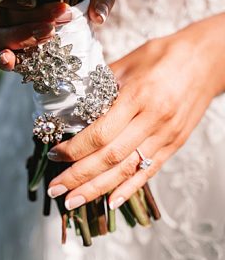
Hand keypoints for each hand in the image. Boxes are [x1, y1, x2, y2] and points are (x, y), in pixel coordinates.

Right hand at [0, 0, 115, 70]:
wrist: (85, 29)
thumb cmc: (84, 3)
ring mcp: (6, 35)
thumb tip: (97, 16)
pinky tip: (11, 61)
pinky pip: (0, 58)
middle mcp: (6, 12)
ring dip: (21, 35)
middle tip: (63, 16)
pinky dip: (4, 59)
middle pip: (2, 14)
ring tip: (50, 34)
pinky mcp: (13, 56)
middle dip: (33, 15)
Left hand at [45, 15, 224, 209]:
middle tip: (55, 189)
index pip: (101, 133)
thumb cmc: (162, 57)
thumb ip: (98, 86)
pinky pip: (149, 171)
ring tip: (73, 201)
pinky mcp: (175, 144)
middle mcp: (153, 120)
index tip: (54, 156)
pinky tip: (110, 202)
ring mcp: (166, 135)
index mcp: (138, 97)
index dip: (75, 149)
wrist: (206, 60)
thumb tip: (68, 107)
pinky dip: (128, 188)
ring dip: (97, 189)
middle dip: (79, 176)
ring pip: (128, 169)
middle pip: (111, 156)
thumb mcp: (126, 63)